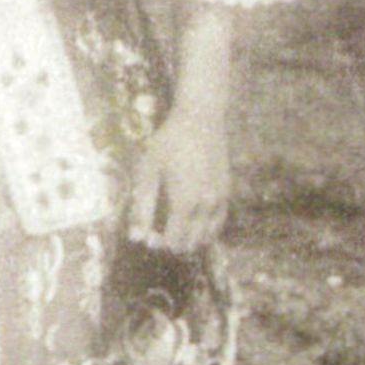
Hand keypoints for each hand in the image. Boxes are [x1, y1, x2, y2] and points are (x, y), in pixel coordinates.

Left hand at [127, 108, 229, 254]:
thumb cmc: (168, 143)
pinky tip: (191, 223)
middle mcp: (207, 206)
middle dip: (172, 245)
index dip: (158, 244)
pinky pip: (218, 224)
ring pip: (207, 238)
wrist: (201, 120)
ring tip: (172, 229)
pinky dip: (205, 230)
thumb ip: (142, 208)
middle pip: (190, 244)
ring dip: (190, 241)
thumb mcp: (148, 172)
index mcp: (185, 202)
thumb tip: (136, 238)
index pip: (173, 242)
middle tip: (157, 231)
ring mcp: (220, 200)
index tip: (146, 235)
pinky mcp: (227, 193)